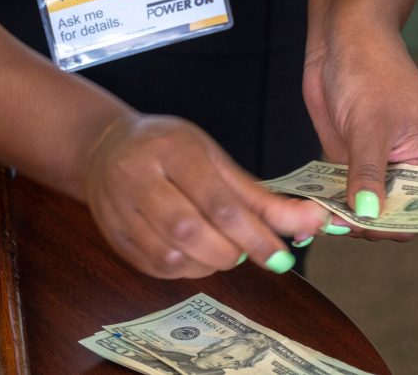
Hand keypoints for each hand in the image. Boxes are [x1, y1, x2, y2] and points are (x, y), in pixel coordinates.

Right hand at [84, 114, 328, 277]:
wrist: (105, 148)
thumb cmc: (168, 150)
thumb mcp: (214, 160)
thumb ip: (260, 197)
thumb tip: (312, 222)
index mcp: (173, 150)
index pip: (218, 201)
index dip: (254, 235)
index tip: (281, 256)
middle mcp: (139, 177)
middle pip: (190, 231)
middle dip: (229, 251)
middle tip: (245, 251)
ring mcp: (119, 208)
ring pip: (170, 255)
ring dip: (206, 263)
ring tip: (219, 250)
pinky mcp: (112, 234)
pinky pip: (153, 267)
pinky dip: (184, 269)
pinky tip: (194, 255)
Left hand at [303, 31, 417, 241]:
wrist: (344, 41)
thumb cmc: (372, 72)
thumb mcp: (370, 125)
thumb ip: (368, 173)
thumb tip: (368, 214)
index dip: (391, 226)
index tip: (361, 225)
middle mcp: (407, 171)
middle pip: (387, 217)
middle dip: (362, 224)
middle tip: (330, 222)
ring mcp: (376, 168)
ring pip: (361, 209)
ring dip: (340, 215)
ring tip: (315, 217)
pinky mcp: (348, 162)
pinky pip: (340, 193)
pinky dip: (327, 201)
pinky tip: (308, 205)